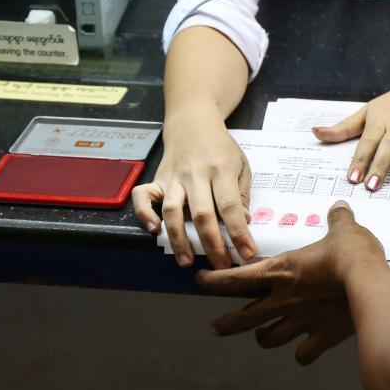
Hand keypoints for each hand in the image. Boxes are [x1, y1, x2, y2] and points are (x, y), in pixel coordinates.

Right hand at [132, 108, 254, 268]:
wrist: (192, 121)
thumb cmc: (220, 147)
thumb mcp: (241, 164)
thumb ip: (241, 193)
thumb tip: (243, 221)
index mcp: (221, 170)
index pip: (230, 206)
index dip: (239, 232)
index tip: (247, 253)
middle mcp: (196, 174)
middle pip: (202, 213)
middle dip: (212, 244)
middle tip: (221, 267)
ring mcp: (174, 177)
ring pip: (172, 210)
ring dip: (179, 238)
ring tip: (187, 260)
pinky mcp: (157, 178)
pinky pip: (142, 196)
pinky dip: (144, 213)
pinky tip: (153, 230)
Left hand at [197, 201, 385, 363]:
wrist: (368, 285)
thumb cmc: (352, 255)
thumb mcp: (344, 230)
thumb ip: (337, 219)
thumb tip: (340, 208)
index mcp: (281, 271)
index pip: (236, 278)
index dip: (214, 280)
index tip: (202, 279)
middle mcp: (284, 300)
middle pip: (243, 319)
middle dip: (226, 325)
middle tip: (216, 327)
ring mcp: (301, 322)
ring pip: (269, 339)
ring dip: (264, 338)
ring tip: (264, 336)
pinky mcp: (322, 338)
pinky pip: (303, 354)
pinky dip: (302, 353)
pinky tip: (304, 351)